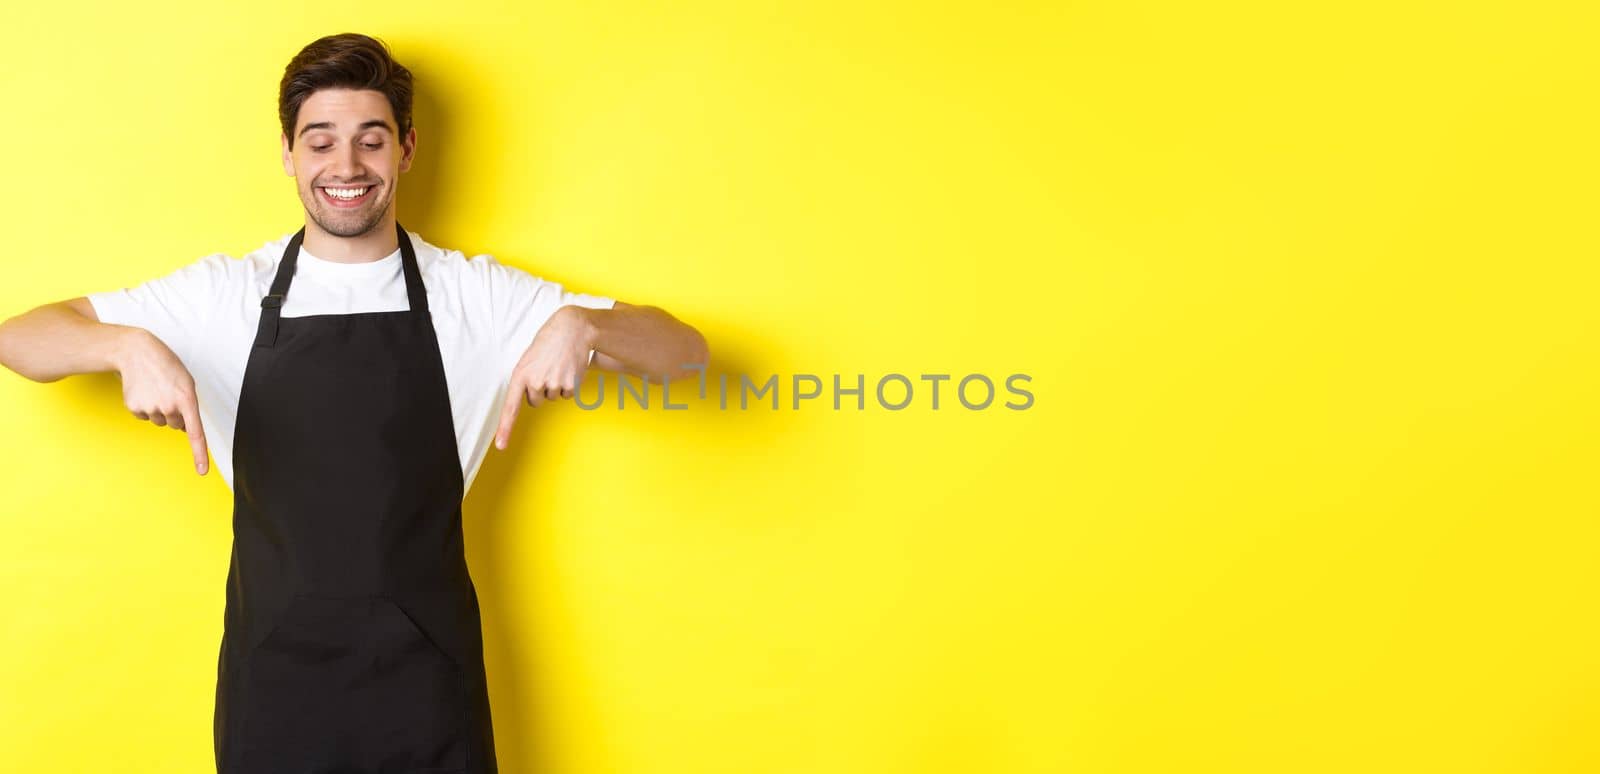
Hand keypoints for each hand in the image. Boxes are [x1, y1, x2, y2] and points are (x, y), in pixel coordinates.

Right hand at [112, 328, 208, 474]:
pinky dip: (145, 407)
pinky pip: (144, 417)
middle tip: (169, 393)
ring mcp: (150, 408)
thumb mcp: (187, 383)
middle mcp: (169, 407)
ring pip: (161, 421)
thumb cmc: (167, 366)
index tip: (202, 471)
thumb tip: (185, 430)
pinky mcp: (134, 408)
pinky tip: (144, 391)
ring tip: (156, 389)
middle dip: (176, 413)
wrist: (137, 352)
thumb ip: (190, 407)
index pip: (196, 433)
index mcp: (187, 399)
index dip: (200, 454)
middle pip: (177, 425)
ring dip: (160, 410)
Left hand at [495, 306, 593, 449]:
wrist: (572, 328)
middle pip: (536, 402)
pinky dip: (569, 384)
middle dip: (541, 390)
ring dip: (556, 385)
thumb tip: (530, 398)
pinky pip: (567, 394)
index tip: (501, 445)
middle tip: (547, 369)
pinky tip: (569, 369)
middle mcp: (535, 382)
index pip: (510, 407)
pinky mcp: (569, 384)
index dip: (505, 428)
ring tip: (558, 365)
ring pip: (553, 397)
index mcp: (520, 375)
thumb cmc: (549, 342)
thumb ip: (526, 378)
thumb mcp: (529, 359)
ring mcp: (553, 384)